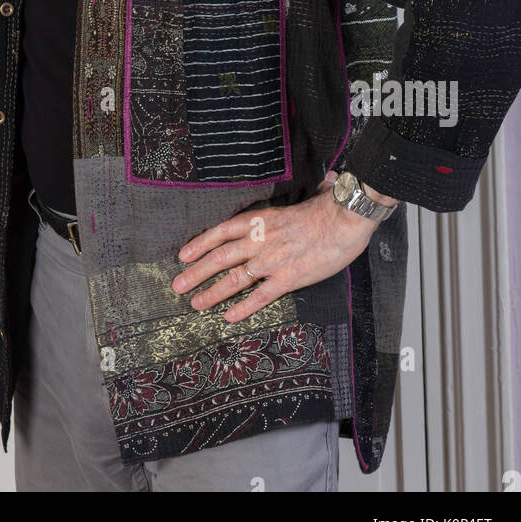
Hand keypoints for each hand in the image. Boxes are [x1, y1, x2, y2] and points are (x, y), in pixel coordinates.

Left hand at [171, 171, 377, 321]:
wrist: (343, 219)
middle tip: (177, 285)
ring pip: (234, 278)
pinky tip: (229, 316)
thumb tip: (274, 210)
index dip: (199, 244)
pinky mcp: (288, 278)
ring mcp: (272, 260)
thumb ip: (276, 213)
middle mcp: (259, 240)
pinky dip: (243, 307)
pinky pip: (260, 296)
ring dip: (212, 292)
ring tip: (195, 304)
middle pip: (220, 257)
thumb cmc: (323, 208)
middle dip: (196, 272)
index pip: (220, 231)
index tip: (183, 256)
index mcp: (258, 220)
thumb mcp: (291, 204)